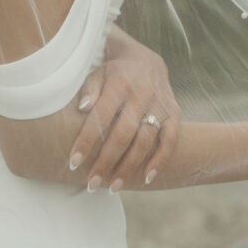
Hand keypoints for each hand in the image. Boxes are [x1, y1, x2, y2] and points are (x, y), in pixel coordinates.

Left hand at [67, 36, 180, 191]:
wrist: (145, 60)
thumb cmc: (113, 74)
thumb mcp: (97, 74)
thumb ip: (89, 90)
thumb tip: (83, 108)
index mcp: (119, 84)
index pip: (100, 117)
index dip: (86, 141)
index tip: (73, 163)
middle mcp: (142, 94)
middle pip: (123, 134)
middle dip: (106, 162)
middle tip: (91, 184)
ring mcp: (160, 105)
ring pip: (145, 141)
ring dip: (129, 167)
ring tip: (113, 188)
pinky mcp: (173, 113)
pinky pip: (170, 140)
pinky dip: (160, 160)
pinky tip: (147, 178)